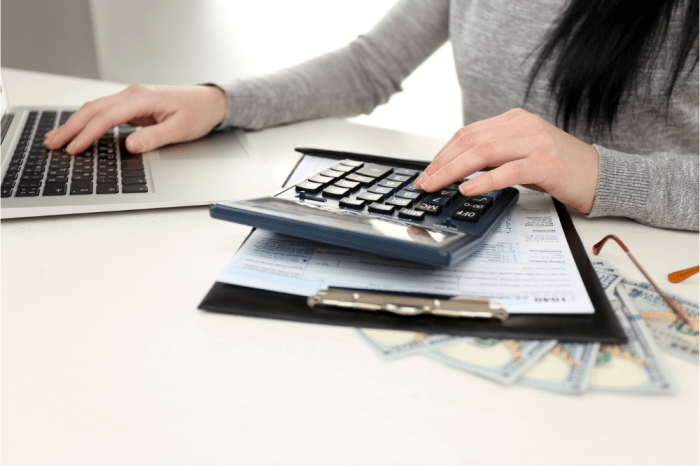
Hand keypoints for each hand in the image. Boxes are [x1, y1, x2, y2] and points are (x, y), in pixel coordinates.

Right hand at [44, 84, 227, 154]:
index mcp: (142, 99)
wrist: (210, 102)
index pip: (106, 117)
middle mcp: (132, 94)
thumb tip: (130, 146)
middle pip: (92, 109)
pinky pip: (103, 111)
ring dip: (74, 123)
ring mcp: (131, 98)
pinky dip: (87, 121)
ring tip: (56, 139)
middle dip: (70, 127)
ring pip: (95, 108)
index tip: (73, 149)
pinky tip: (78, 131)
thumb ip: (154, 138)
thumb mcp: (180, 130)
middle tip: (51, 144)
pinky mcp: (132, 105)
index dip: (87, 134)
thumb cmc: (198, 114)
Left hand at [414, 108, 599, 213]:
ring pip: (483, 153)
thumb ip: (494, 154)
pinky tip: (468, 190)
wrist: (601, 175)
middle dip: (441, 163)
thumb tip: (456, 168)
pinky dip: (483, 181)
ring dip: (453, 171)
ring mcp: (535, 143)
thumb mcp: (522, 154)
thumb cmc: (560, 168)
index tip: (427, 171)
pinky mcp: (546, 163)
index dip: (443, 153)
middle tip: (424, 182)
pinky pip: (507, 171)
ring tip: (436, 185)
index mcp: (515, 120)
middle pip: (470, 141)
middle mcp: (523, 126)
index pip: (468, 133)